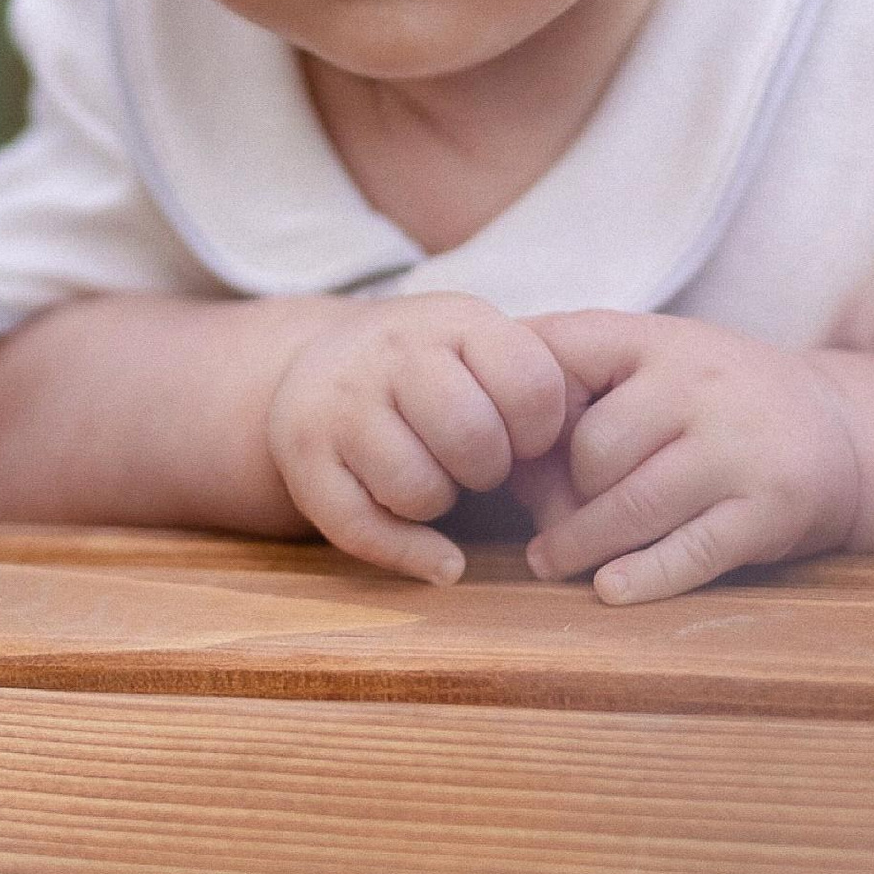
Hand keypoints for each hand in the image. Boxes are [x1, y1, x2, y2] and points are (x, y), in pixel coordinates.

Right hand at [267, 294, 569, 583]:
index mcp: (452, 319)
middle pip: (471, 437)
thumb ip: (532, 391)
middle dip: (488, 470)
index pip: (530, 383)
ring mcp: (339, 400)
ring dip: (439, 503)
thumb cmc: (430, 370)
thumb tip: (572, 490)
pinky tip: (432, 550)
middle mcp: (390, 350)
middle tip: (478, 467)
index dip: (540, 430)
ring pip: (416, 487)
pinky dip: (410, 554)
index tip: (524, 436)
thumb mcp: (479, 348)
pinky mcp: (301, 452)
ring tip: (435, 482)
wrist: (319, 361)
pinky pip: (364, 528)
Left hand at [523, 311, 863, 602]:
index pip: (560, 354)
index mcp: (658, 339)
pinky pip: (689, 552)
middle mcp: (701, 384)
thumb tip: (494, 457)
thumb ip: (577, 388)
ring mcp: (740, 448)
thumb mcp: (653, 366)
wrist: (842, 431)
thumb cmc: (713, 405)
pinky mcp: (769, 511)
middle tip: (539, 521)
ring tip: (548, 561)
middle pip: (592, 450)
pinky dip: (642, 577)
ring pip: (631, 506)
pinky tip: (609, 589)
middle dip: (557, 493)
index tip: (492, 448)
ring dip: (579, 545)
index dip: (515, 408)